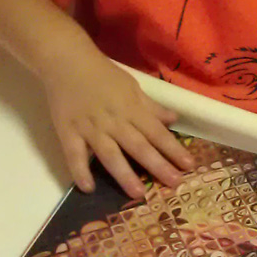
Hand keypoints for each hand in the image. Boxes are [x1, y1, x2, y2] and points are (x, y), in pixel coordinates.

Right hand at [41, 48, 193, 198]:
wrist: (66, 61)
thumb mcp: (132, 86)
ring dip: (125, 175)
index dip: (173, 149)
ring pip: (110, 155)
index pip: (157, 133)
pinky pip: (74, 155)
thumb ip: (152, 106)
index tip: (189, 165)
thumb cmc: (103, 74)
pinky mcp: (67, 132)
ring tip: (138, 194)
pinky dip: (80, 172)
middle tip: (174, 184)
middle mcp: (114, 121)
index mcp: (131, 109)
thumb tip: (175, 119)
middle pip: (139, 146)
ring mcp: (90, 128)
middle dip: (158, 166)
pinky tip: (89, 189)